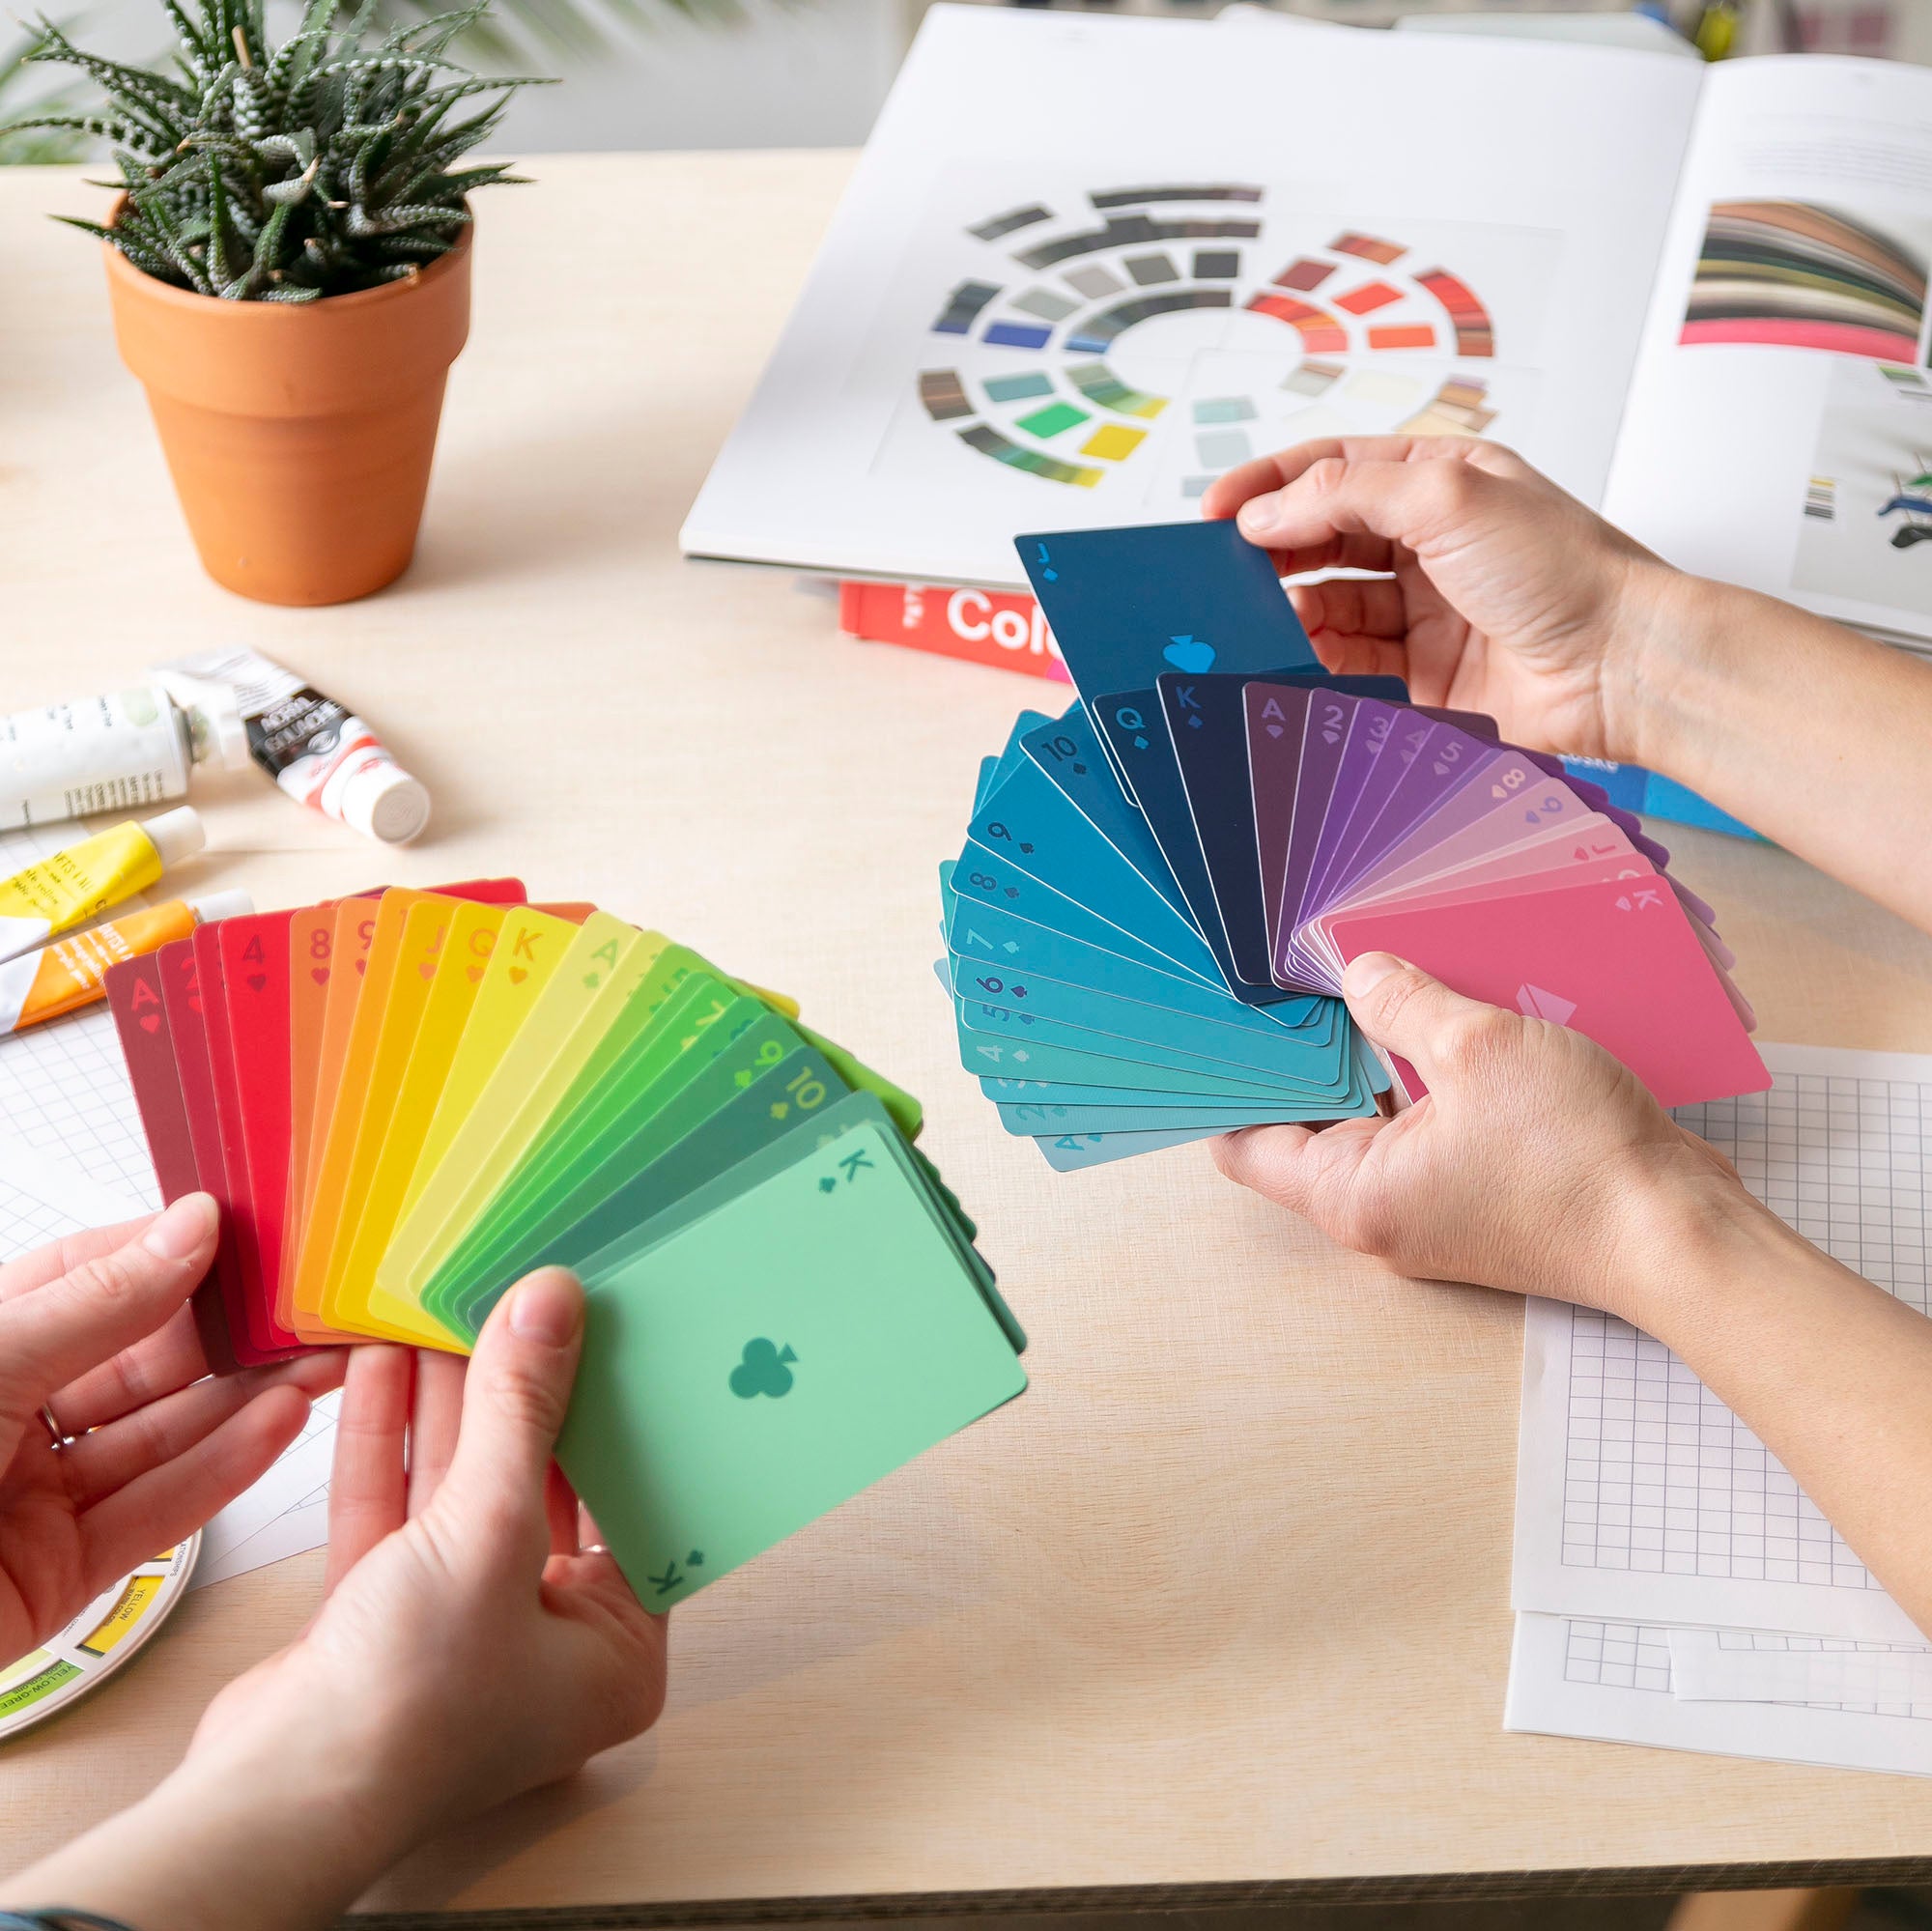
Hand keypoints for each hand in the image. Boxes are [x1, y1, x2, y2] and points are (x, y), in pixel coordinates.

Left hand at [0, 1193, 343, 1665]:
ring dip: (247, 1399)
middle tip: (309, 1304)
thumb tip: (186, 1230)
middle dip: (229, 1332)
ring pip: (161, 1436)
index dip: (169, 1252)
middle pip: (139, 1360)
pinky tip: (279, 1426)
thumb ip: (94, 1305)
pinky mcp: (55, 1578)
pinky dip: (225, 1470)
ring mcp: (28, 1502)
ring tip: (320, 1359)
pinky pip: (156, 1514)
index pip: (88, 1278)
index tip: (249, 1231)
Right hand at [184, 1268, 665, 1882]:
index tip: (605, 1329)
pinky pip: (400, 1513)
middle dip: (516, 1397)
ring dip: (446, 1406)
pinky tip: (382, 1365)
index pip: (632, 1503)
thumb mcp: (488, 1531)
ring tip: (442, 1312)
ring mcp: (464, 1629)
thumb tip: (553, 1304)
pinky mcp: (387, 1618)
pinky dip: (389, 1444)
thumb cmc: (412, 1707)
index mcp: (616, 1650)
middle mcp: (549, 1643)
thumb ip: (520, 1412)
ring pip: (462, 1492)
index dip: (615, 1413)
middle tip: (515, 1306)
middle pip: (543, 1488)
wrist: (274, 1796)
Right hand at [1201, 436, 1682, 763]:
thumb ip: (1347, 492)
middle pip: (1320, 538)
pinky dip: (1314, 660)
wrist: (1621, 667)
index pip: (1332, 469)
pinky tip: (1295, 656)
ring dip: (1290, 608)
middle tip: (1226, 569)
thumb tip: (1265, 510)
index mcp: (1439, 480)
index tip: (1216, 509)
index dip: (1269, 485)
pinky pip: (1347, 663)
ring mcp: (1423, 610)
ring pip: (1327, 604)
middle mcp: (1428, 542)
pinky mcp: (1421, 674)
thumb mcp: (1449, 496)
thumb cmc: (1564, 570)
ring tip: (1266, 618)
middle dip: (1271, 549)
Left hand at [1212, 953, 1765, 1323]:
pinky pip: (1435, 1123)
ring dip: (1385, 1053)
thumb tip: (1358, 973)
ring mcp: (1434, 1204)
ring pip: (1382, 1115)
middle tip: (1307, 971)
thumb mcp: (1479, 1050)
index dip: (1235, 1080)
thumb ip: (1404, 1004)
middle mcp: (1381, 1210)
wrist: (1680, 1234)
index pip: (1245, 1144)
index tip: (1235, 1015)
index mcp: (1352, 1194)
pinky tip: (1449, 1012)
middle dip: (1316, 1049)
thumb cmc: (1575, 1159)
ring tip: (1377, 975)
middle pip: (1313, 1121)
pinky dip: (1434, 1074)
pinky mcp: (1483, 1191)